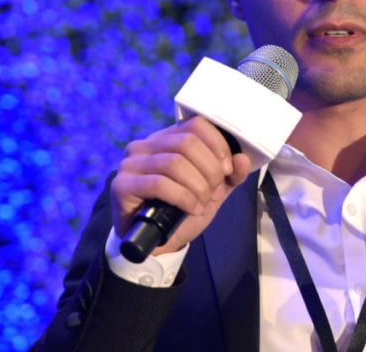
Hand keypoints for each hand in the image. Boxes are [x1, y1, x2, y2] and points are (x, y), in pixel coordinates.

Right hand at [110, 117, 251, 254]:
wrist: (157, 241)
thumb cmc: (183, 209)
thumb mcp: (214, 190)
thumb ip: (231, 175)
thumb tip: (243, 159)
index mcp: (168, 139)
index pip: (196, 124)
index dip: (217, 145)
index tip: (227, 169)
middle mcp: (146, 145)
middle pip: (187, 143)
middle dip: (209, 170)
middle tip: (214, 192)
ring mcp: (131, 164)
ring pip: (174, 162)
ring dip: (197, 186)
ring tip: (203, 203)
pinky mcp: (122, 185)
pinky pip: (159, 184)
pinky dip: (183, 198)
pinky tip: (191, 209)